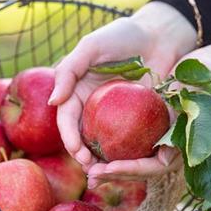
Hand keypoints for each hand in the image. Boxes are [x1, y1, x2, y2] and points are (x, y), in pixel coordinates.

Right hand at [48, 2, 196, 186]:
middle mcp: (92, 108)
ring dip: (103, 161)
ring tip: (107, 173)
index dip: (70, 138)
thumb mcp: (92, 47)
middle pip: (83, 138)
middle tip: (92, 169)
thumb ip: (69, 70)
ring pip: (104, 145)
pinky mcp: (137, 121)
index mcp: (76, 93)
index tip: (78, 152)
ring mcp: (114, 117)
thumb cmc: (122, 36)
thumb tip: (52, 102)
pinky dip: (127, 155)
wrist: (159, 36)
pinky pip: (130, 142)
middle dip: (84, 157)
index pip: (67, 120)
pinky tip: (131, 165)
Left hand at [84, 43, 210, 186]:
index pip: (156, 166)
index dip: (133, 169)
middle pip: (140, 170)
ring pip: (131, 162)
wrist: (201, 65)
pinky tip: (88, 149)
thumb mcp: (193, 89)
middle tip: (92, 175)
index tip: (110, 166)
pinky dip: (109, 151)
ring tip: (88, 172)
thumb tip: (165, 151)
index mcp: (183, 143)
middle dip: (116, 174)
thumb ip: (184, 112)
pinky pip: (127, 147)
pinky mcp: (147, 133)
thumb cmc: (201, 74)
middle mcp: (169, 147)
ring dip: (109, 169)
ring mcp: (158, 142)